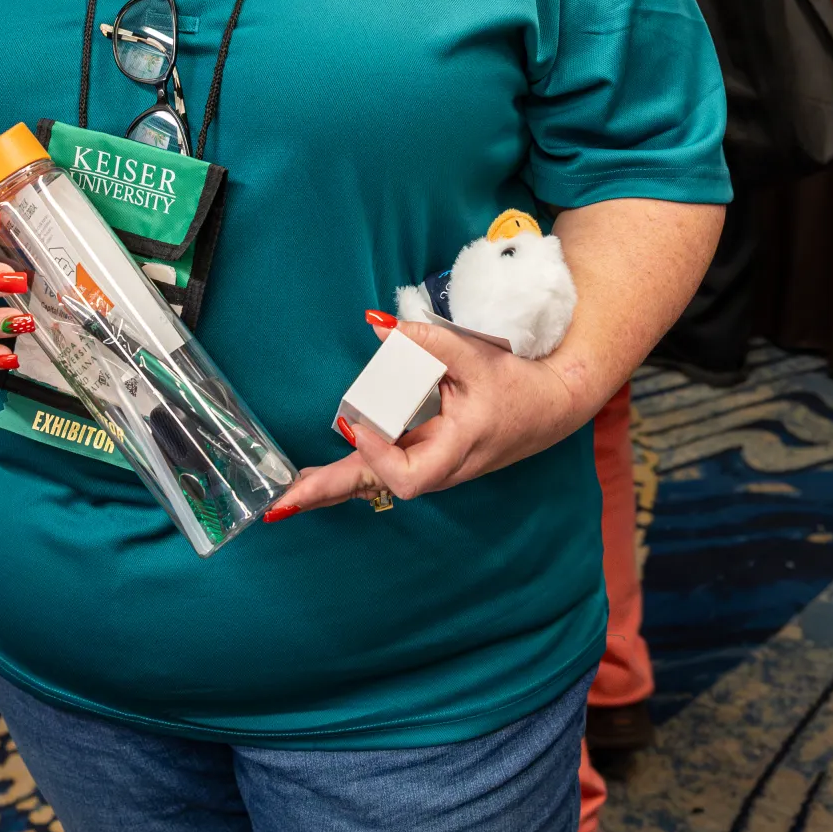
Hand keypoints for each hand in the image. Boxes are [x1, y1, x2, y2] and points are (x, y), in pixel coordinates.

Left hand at [269, 314, 587, 517]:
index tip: (359, 423)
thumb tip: (377, 324)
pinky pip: (382, 470)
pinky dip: (350, 473)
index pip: (408, 475)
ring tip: (287, 497)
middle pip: (377, 488)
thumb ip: (427, 338)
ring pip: (375, 483)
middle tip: (281, 506)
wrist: (551, 406)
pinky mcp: (426, 455)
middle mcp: (440, 467)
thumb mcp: (476, 356)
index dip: (379, 455)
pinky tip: (318, 480)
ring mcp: (431, 465)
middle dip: (329, 494)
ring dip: (332, 488)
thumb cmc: (516, 384)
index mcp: (456, 449)